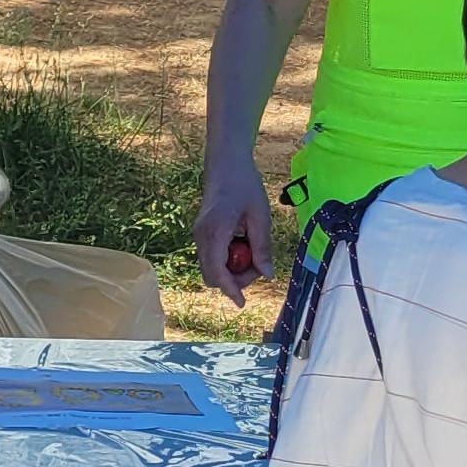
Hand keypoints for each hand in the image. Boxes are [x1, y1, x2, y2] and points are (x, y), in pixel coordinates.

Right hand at [195, 162, 276, 304]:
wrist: (225, 164)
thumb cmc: (245, 185)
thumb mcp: (260, 215)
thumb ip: (262, 246)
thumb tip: (267, 274)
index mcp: (215, 232)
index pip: (218, 271)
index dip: (230, 289)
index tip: (242, 303)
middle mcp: (201, 237)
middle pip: (212, 275)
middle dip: (234, 279)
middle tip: (259, 265)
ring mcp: (199, 235)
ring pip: (211, 267)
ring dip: (231, 269)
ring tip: (253, 250)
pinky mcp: (202, 233)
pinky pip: (212, 256)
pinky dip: (227, 259)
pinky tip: (242, 242)